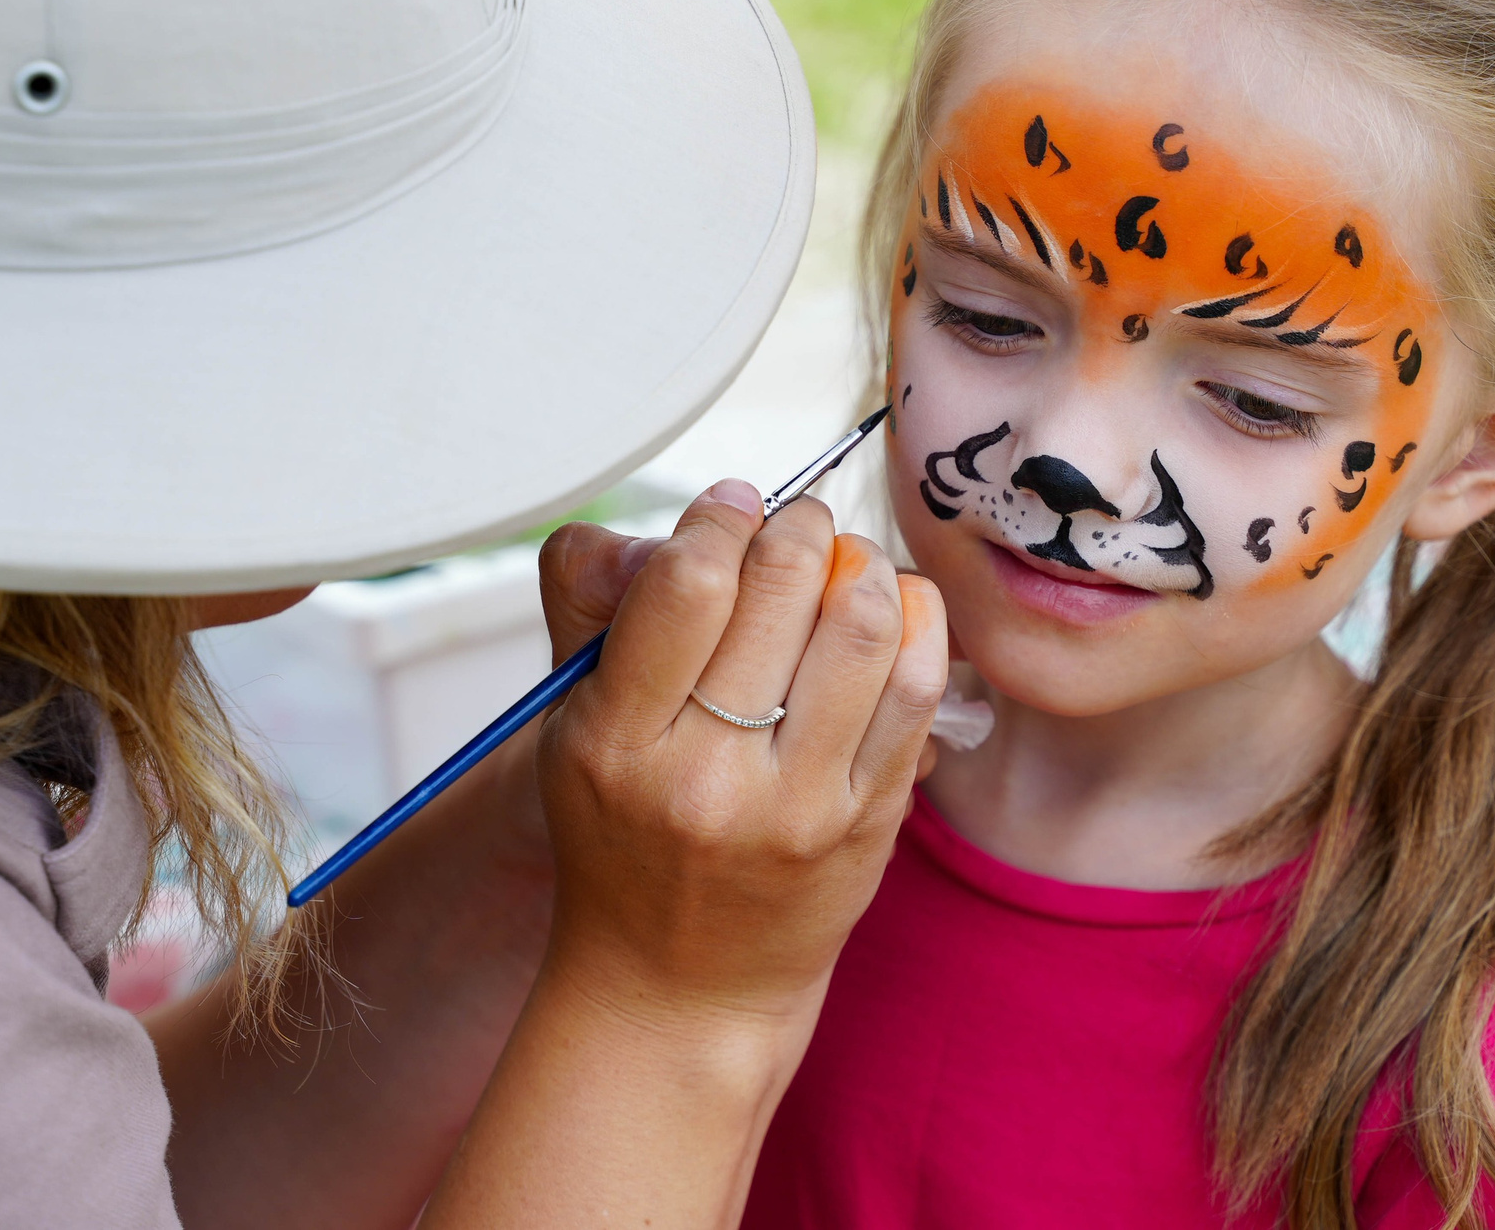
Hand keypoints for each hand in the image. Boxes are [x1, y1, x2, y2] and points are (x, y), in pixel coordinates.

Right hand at [532, 480, 948, 1029]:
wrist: (679, 986)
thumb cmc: (625, 836)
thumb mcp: (577, 727)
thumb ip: (609, 610)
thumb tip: (704, 516)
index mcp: (618, 741)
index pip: (687, 585)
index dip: (720, 518)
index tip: (730, 508)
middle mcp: (708, 776)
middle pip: (784, 587)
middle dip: (799, 527)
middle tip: (795, 528)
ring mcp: (800, 804)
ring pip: (863, 624)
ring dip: (861, 563)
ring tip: (842, 565)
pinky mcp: (868, 822)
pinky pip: (917, 686)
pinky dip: (915, 619)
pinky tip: (890, 609)